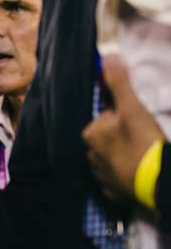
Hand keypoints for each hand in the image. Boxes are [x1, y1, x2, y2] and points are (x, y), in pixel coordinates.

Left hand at [82, 55, 164, 203]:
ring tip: (143, 156)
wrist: (159, 181)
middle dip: (123, 137)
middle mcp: (89, 156)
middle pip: (108, 139)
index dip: (123, 117)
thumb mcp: (132, 107)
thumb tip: (106, 55)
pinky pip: (118, 179)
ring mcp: (100, 177)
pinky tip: (139, 173)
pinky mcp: (112, 193)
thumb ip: (118, 82)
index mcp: (90, 134)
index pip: (106, 119)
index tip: (138, 123)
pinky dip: (126, 176)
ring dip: (125, 156)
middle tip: (144, 140)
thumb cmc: (143, 141)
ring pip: (112, 159)